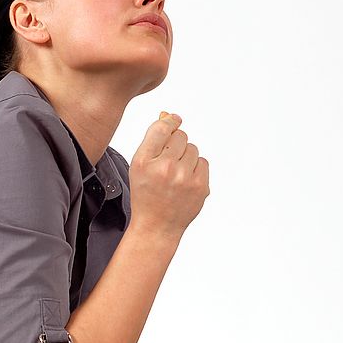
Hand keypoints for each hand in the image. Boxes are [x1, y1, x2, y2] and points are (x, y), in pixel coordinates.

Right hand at [128, 111, 209, 238]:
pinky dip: (196, 169)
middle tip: (168, 160)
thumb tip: (170, 116)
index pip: (162, 128)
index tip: (173, 120)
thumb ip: (153, 140)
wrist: (157, 226)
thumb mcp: (139, 166)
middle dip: (176, 144)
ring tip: (176, 174)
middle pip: (181, 136)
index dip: (169, 121)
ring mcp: (185, 179)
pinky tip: (185, 181)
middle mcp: (165, 168)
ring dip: (186, 157)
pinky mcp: (201, 187)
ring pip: (193, 149)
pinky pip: (203, 162)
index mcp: (145, 162)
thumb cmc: (146, 195)